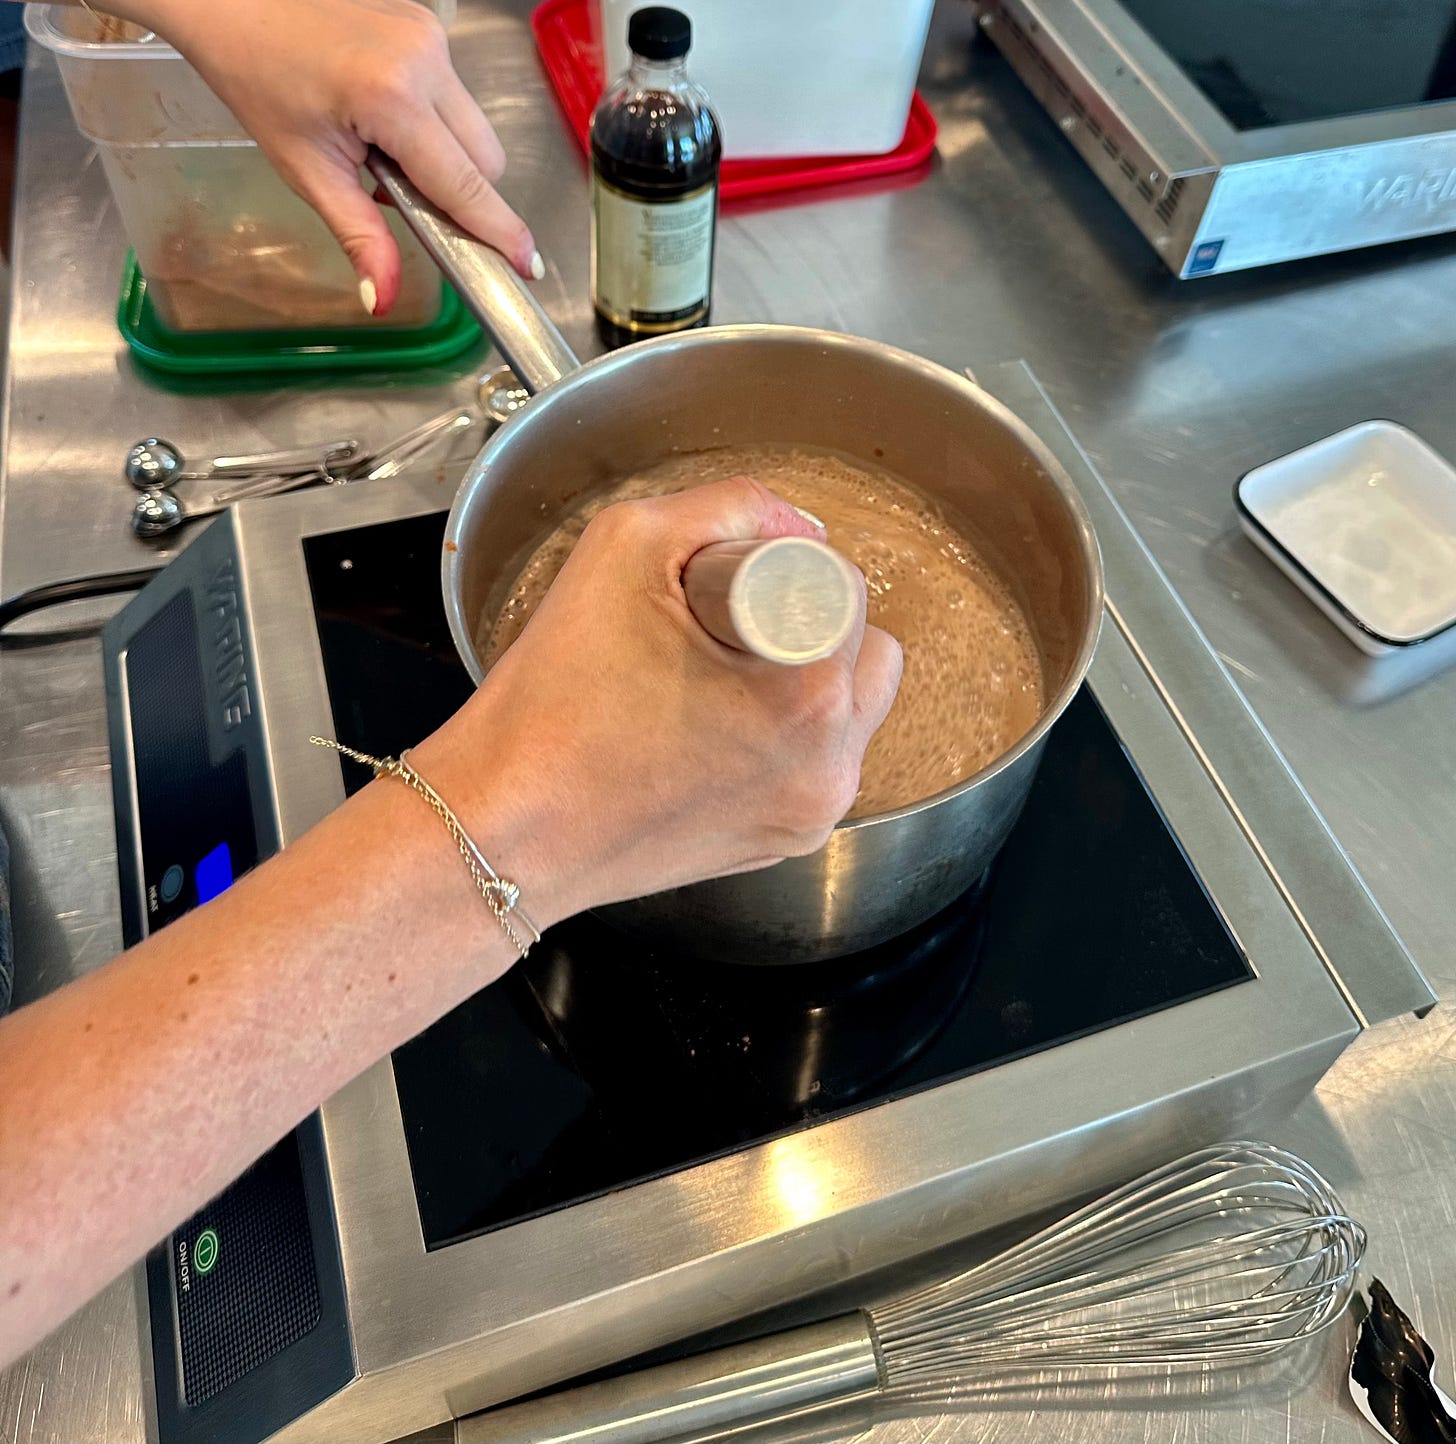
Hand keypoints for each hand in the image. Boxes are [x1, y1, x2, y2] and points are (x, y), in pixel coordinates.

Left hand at [148, 0, 538, 312]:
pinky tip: (384, 116)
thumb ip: (360, 236)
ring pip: (475, 129)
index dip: (499, 231)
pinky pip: (455, 96)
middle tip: (398, 195)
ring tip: (382, 148)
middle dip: (462, 194)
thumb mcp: (307, 170)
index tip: (527, 265)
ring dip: (445, 157)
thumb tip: (383, 298)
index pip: (466, 184)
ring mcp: (431, 36)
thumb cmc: (256, 75)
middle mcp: (426, 60)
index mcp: (392, 98)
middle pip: (486, 160)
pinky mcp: (429, 25)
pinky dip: (433, 122)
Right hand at [414, 477, 903, 925]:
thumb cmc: (551, 702)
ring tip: (710, 683)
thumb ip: (729, 507)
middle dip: (812, 627)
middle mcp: (830, 769)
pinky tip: (702, 731)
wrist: (501, 830)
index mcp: (810, 698)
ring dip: (803, 683)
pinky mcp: (781, 843)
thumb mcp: (627, 546)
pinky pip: (808, 765)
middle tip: (725, 629)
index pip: (849, 591)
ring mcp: (808, 816)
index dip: (788, 568)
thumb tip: (796, 526)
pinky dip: (776, 738)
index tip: (725, 584)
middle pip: (868, 656)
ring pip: (847, 715)